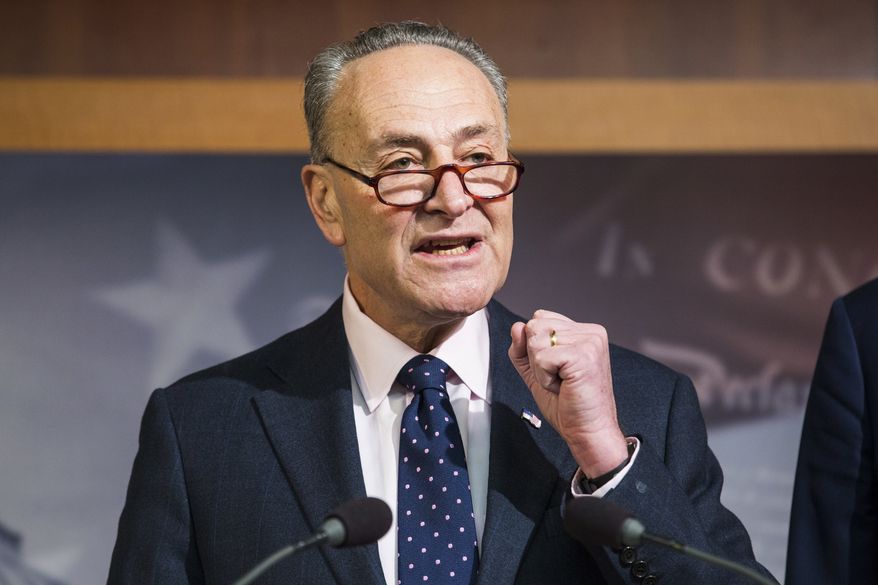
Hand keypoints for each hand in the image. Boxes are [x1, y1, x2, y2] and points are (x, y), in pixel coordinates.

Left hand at [508, 309, 628, 476]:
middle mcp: (590, 332)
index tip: (556, 369)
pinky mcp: (583, 355)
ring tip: (562, 382)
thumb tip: (516, 326)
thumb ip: (523, 349)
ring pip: (535, 340)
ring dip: (540, 369)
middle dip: (536, 357)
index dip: (535, 347)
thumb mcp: (536, 371)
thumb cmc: (568, 405)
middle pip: (534, 326)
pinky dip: (544, 377)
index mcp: (583, 332)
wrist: (588, 431)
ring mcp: (589, 341)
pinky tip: (563, 386)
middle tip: (559, 378)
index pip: (539, 318)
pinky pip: (541, 358)